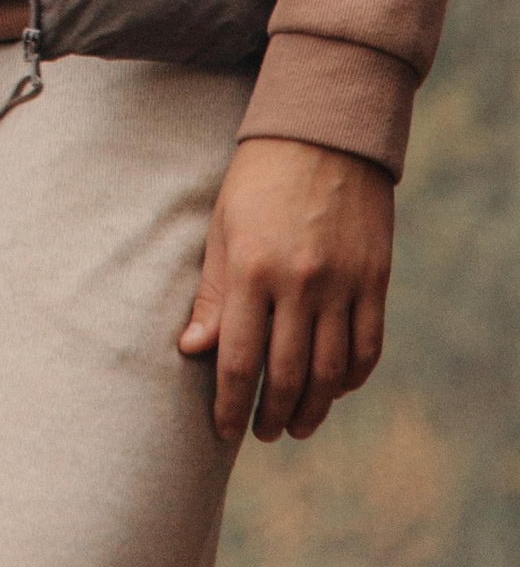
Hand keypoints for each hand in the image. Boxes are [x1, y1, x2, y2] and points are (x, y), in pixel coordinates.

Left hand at [178, 136, 392, 440]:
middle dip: (271, 414)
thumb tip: (192, 350)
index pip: (238, 359)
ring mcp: (343, 284)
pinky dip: (352, 378)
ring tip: (297, 425)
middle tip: (262, 434)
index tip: (224, 432)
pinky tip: (336, 389)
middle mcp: (298, 283)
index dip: (230, 404)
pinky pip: (367, 347)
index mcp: (251, 269)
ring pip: (331, 372)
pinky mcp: (375, 280)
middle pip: (287, 375)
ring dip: (313, 408)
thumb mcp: (222, 227)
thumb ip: (212, 292)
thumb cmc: (258, 178)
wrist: (322, 132)